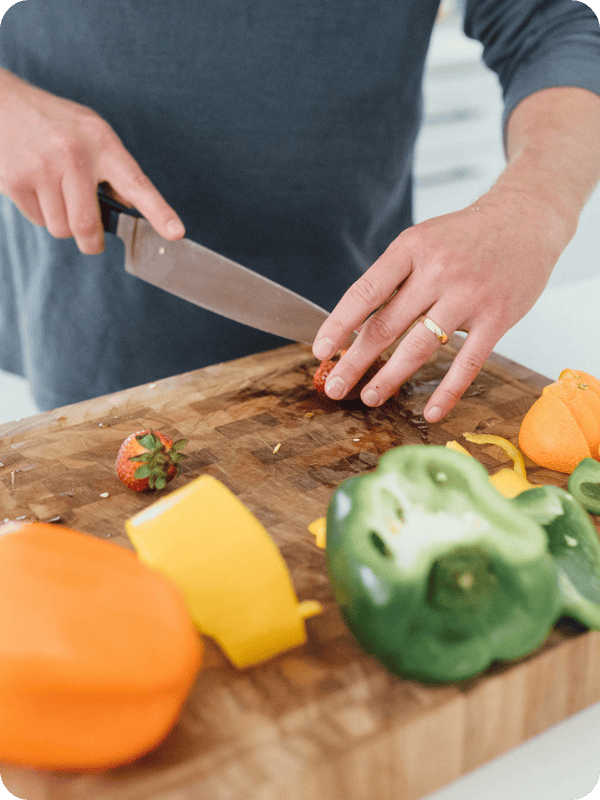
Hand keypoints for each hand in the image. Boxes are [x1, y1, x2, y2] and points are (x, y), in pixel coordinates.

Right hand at [0, 69, 184, 253]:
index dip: (159, 211)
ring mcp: (42, 168)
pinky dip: (41, 214)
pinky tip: (37, 188)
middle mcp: (74, 155)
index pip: (137, 183)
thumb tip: (133, 210)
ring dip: (62, 223)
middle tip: (92, 240)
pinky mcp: (16, 181)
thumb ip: (114, 170)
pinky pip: (38, 221)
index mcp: (102, 143)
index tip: (176, 232)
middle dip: (91, 242)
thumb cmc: (54, 123)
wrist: (1, 104)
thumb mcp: (92, 133)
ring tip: (56, 193)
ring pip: (62, 229)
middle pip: (88, 226)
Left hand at [312, 188, 573, 421]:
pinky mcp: (497, 317)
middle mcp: (438, 269)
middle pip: (387, 324)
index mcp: (411, 248)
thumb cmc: (464, 237)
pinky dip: (447, 391)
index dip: (338, 325)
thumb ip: (395, 279)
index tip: (320, 351)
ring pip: (420, 346)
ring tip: (369, 397)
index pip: (365, 292)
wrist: (525, 219)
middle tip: (335, 387)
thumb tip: (356, 328)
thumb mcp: (423, 242)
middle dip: (356, 361)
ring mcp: (469, 294)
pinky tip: (430, 412)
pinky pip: (468, 362)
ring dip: (390, 377)